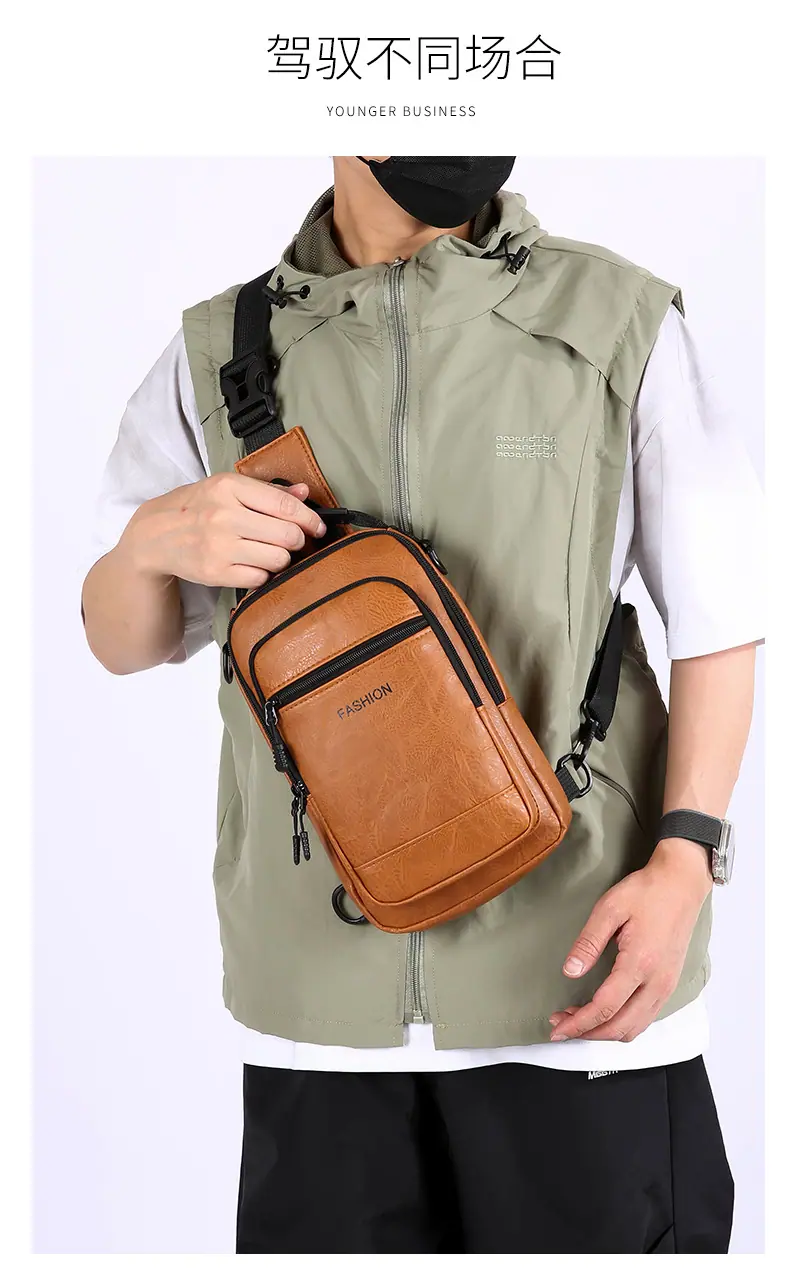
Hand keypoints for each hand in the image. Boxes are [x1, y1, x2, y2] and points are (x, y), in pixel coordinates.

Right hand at [120, 475, 326, 590]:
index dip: (310, 519)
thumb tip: (305, 493)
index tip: (318, 527)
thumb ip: (268, 490)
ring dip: (281, 558)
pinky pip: (260, 578)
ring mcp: (219, 546)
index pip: (285, 506)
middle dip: (297, 540)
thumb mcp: (226, 488)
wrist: (155, 535)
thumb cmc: (197, 507)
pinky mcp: (215, 572)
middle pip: (287, 535)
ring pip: (278, 559)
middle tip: (291, 541)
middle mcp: (224, 515)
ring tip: (270, 552)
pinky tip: (253, 564)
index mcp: (229, 487)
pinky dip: (263, 574)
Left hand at [548, 840, 712, 1042]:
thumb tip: (570, 972)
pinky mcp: (669, 983)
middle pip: (620, 1027)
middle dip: (587, 1032)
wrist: (681, 883)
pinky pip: (645, 1018)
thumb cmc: (647, 892)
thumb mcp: (609, 909)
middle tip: (561, 1025)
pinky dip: (622, 1024)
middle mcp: (657, 982)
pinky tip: (604, 1013)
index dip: (578, 1024)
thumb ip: (588, 943)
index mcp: (639, 963)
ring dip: (605, 1031)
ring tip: (579, 1020)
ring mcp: (667, 986)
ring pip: (634, 1028)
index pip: (605, 1008)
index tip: (557, 1028)